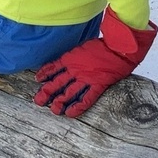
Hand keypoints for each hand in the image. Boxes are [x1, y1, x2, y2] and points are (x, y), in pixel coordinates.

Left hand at [34, 8, 157, 117]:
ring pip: (69, 92)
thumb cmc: (103, 44)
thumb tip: (67, 60)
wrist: (120, 47)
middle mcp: (75, 69)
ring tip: (54, 110)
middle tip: (38, 101)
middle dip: (46, 92)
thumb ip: (74, 54)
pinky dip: (77, 107)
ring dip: (59, 102)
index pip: (53, 67)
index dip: (44, 74)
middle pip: (57, 83)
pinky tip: (70, 113)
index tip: (38, 79)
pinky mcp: (98, 84)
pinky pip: (86, 98)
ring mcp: (86, 78)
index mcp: (70, 58)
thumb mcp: (83, 46)